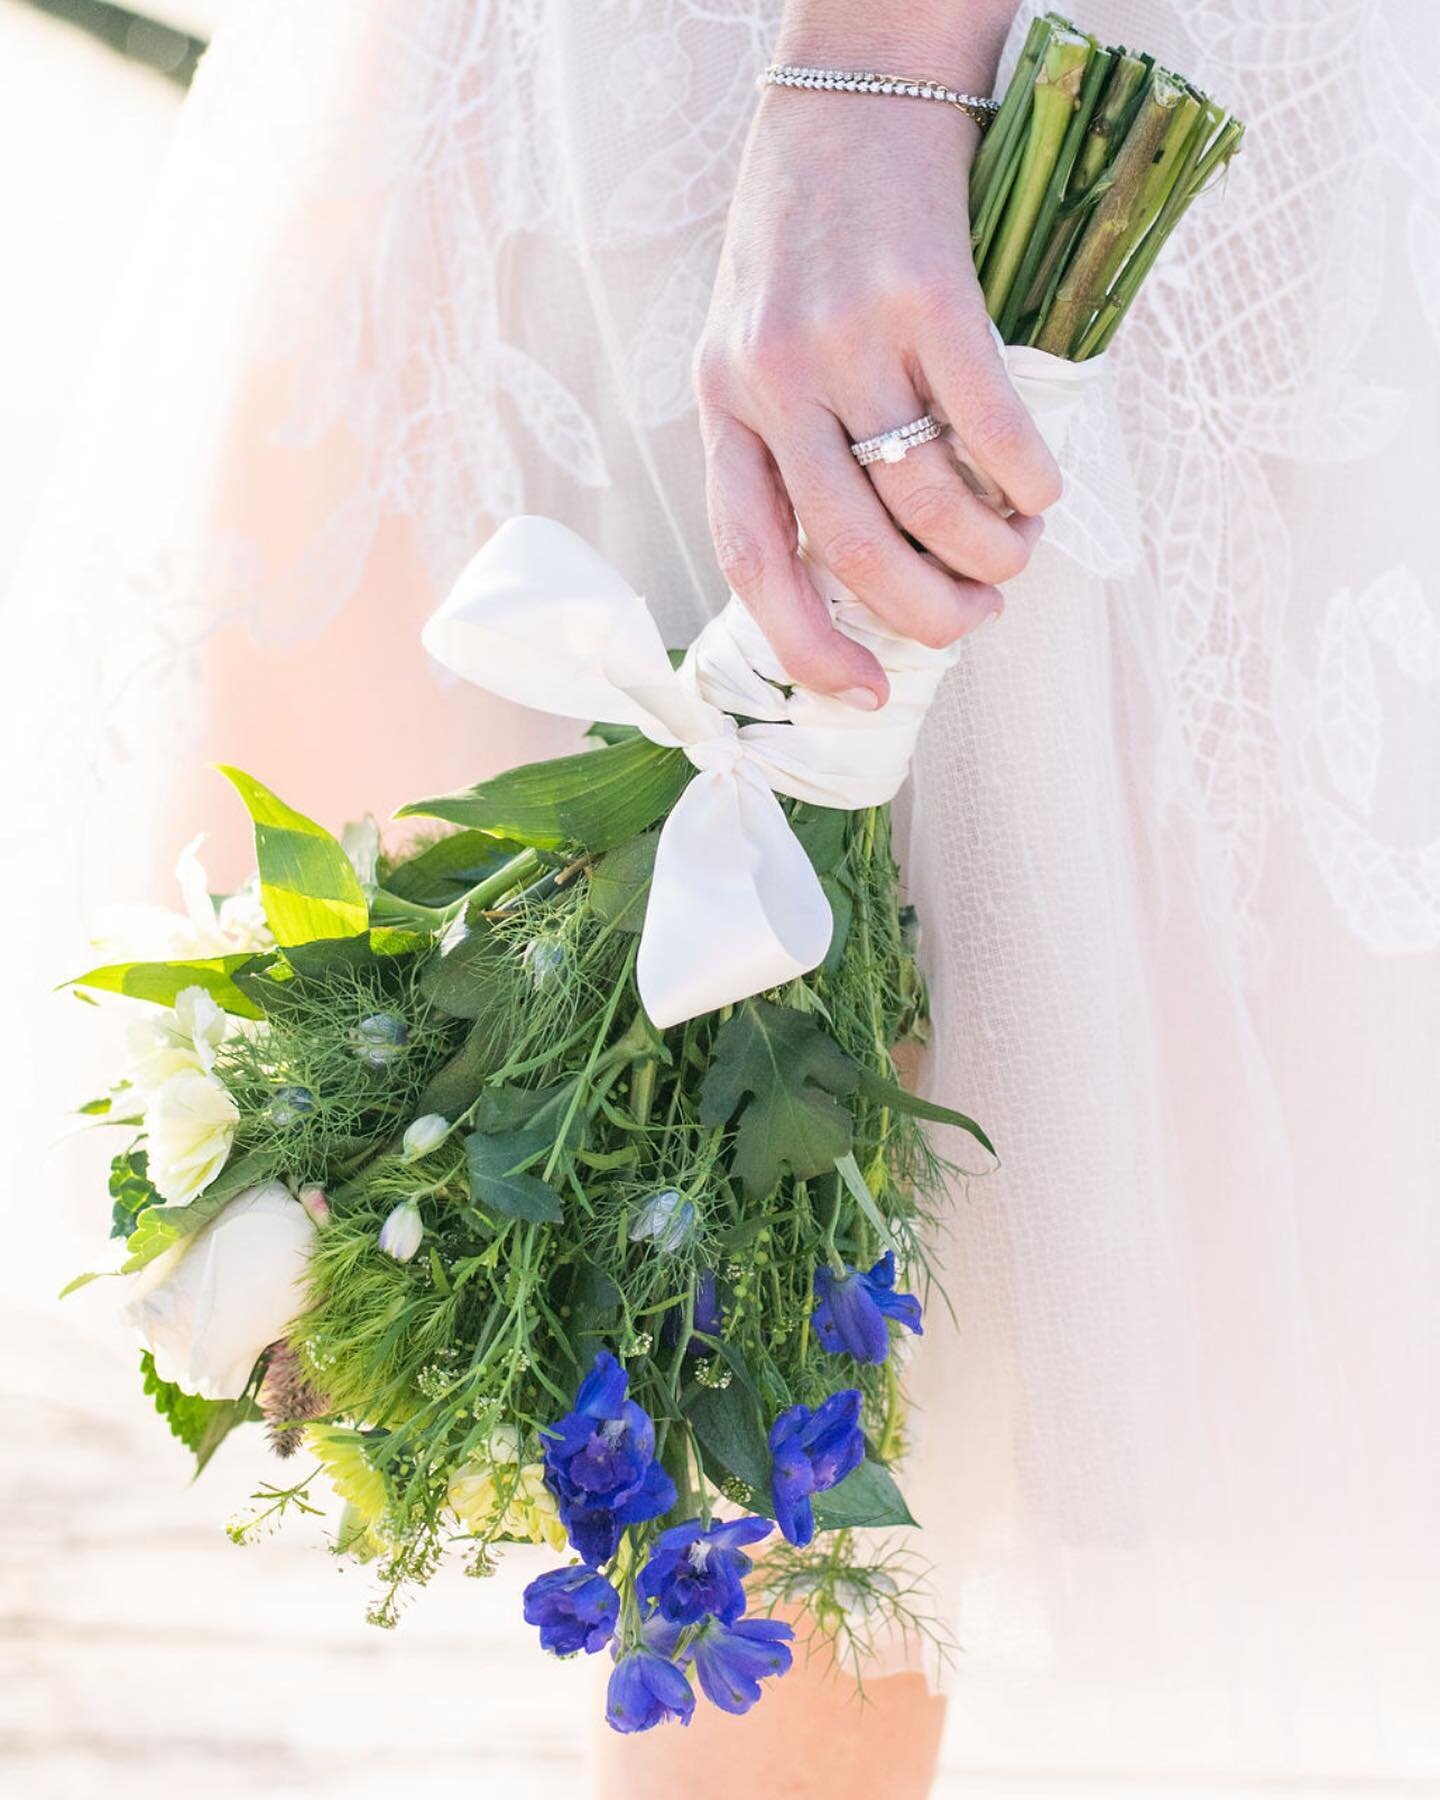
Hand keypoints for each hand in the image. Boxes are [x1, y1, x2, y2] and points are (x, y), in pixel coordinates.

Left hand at [694, 87, 1061, 706]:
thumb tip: (862, 570)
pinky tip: (1042, 493)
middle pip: (854, 546)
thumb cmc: (806, 235)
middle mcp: (774, 377)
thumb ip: (787, 444)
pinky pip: (991, 423)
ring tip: (1013, 555)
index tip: (859, 691)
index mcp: (722, 401)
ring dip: (987, 553)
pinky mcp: (929, 291)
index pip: (752, 556)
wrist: (850, 88)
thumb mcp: (754, 342)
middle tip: (971, 618)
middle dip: (926, 613)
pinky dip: (1029, 480)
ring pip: (927, 498)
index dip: (807, 642)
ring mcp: (849, 334)